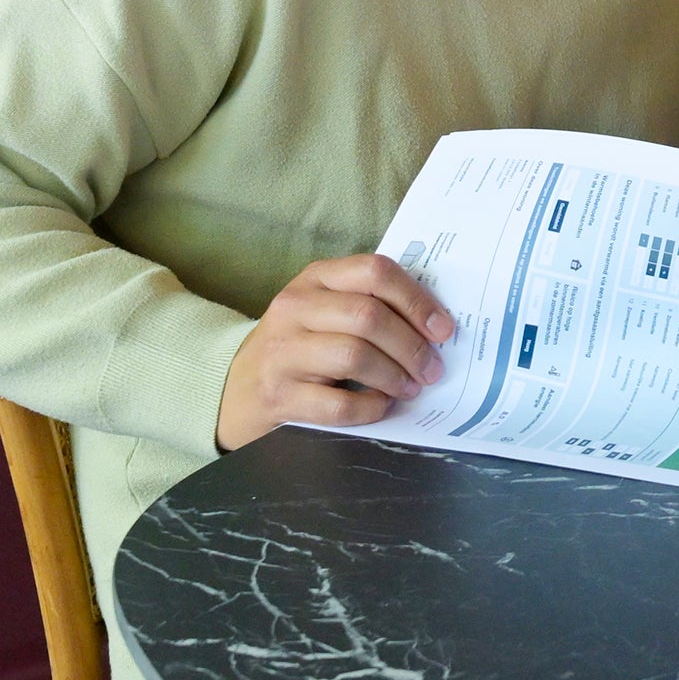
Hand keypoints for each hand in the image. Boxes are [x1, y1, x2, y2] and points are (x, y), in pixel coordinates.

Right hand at [217, 255, 457, 447]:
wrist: (234, 391)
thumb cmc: (297, 349)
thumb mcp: (324, 312)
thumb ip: (367, 305)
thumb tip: (434, 325)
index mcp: (315, 278)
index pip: (374, 272)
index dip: (416, 300)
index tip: (443, 329)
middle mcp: (294, 308)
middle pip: (368, 316)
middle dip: (411, 346)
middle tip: (432, 369)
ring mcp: (282, 352)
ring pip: (354, 355)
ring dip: (394, 375)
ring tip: (409, 388)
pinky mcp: (278, 396)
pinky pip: (338, 403)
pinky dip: (370, 407)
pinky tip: (381, 406)